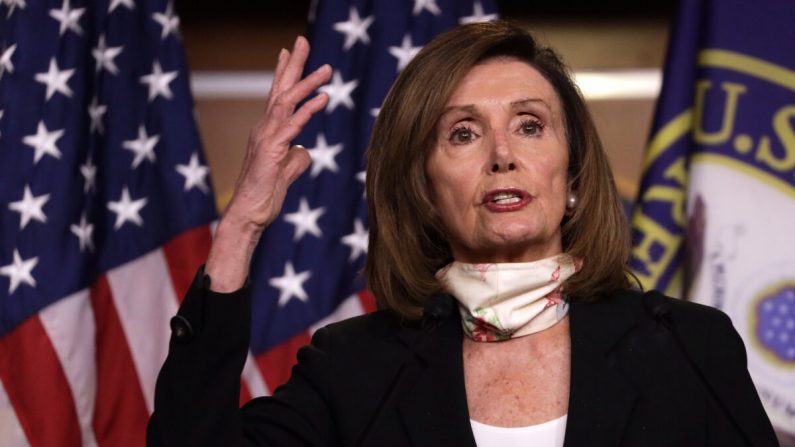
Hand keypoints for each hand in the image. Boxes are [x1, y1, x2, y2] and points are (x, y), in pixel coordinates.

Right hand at [206, 37, 330, 290]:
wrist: (248, 216)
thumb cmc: (264, 196)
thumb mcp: (286, 172)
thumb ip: (296, 158)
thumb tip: (306, 151)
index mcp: (267, 133)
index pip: (277, 97)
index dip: (284, 73)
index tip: (290, 52)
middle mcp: (264, 130)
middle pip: (280, 90)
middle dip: (293, 65)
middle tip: (303, 40)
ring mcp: (266, 139)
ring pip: (286, 102)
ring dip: (306, 83)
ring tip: (326, 69)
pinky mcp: (270, 152)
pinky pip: (291, 126)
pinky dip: (307, 110)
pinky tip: (322, 98)